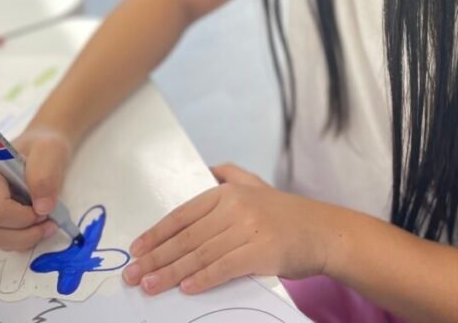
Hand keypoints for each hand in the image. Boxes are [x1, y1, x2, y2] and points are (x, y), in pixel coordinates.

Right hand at [0, 127, 73, 249]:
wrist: (40, 150)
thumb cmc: (42, 147)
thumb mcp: (50, 151)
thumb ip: (45, 176)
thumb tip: (42, 209)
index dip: (23, 218)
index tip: (46, 210)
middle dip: (25, 233)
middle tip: (50, 222)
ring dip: (24, 239)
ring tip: (46, 224)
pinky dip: (20, 240)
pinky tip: (35, 226)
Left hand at [123, 163, 333, 294]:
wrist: (325, 231)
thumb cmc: (288, 214)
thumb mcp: (257, 184)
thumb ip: (229, 175)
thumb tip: (204, 169)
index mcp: (228, 192)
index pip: (182, 214)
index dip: (156, 233)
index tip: (136, 249)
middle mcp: (235, 207)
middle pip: (186, 237)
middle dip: (155, 257)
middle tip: (132, 274)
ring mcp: (248, 229)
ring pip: (199, 254)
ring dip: (170, 273)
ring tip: (149, 286)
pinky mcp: (260, 252)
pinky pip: (223, 267)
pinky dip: (202, 279)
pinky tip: (185, 288)